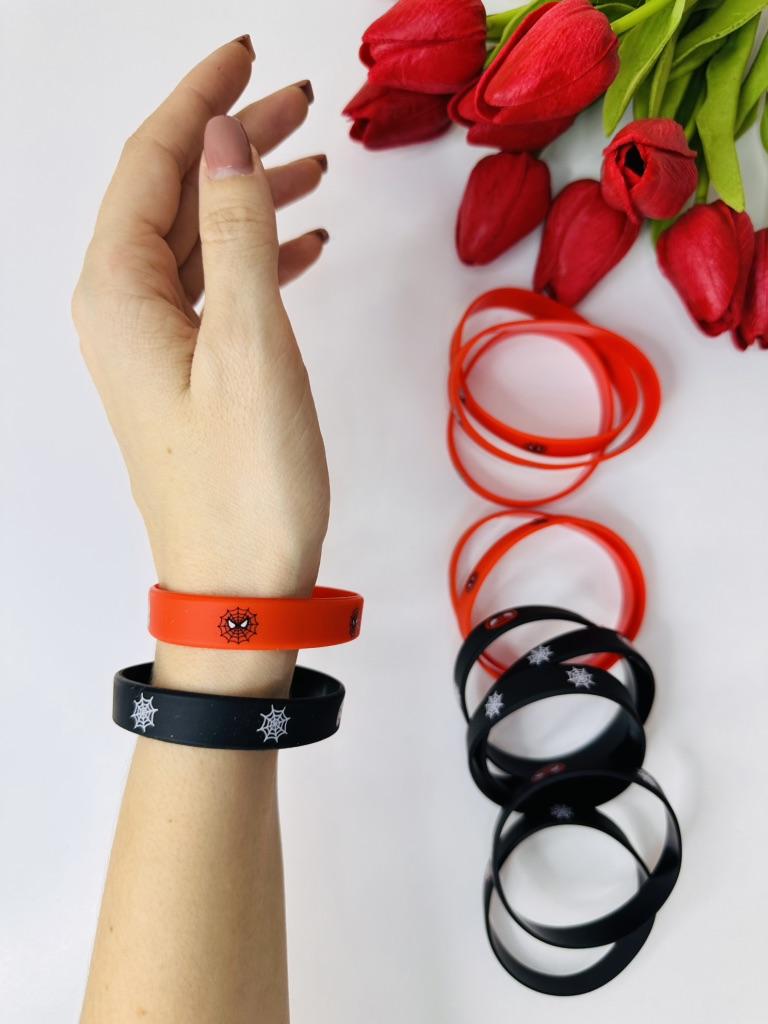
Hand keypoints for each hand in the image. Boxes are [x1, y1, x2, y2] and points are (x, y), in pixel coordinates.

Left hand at [72, 38, 329, 603]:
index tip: (246, 55)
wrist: (239, 585)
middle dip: (232, 141)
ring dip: (250, 196)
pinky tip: (302, 243)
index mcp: (120, 295)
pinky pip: (216, 289)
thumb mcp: (250, 345)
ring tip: (311, 162)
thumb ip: (237, 234)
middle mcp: (123, 312)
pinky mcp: (188, 374)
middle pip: (173, 195)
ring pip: (198, 240)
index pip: (152, 164)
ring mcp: (154, 346)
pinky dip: (257, 256)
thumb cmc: (247, 482)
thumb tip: (225, 142)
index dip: (200, 101)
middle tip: (297, 101)